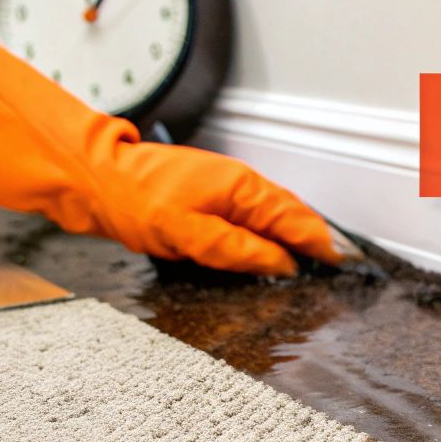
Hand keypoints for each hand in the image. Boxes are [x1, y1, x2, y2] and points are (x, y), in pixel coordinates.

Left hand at [104, 142, 342, 274]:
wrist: (95, 176)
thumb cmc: (134, 199)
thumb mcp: (189, 235)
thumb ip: (239, 251)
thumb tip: (282, 264)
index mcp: (242, 188)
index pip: (295, 220)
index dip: (322, 244)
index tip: (345, 262)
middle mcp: (240, 183)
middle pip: (291, 214)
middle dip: (318, 238)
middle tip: (343, 262)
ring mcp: (225, 187)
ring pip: (274, 213)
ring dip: (297, 233)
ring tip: (318, 257)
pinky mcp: (210, 196)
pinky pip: (254, 214)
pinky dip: (272, 229)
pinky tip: (272, 245)